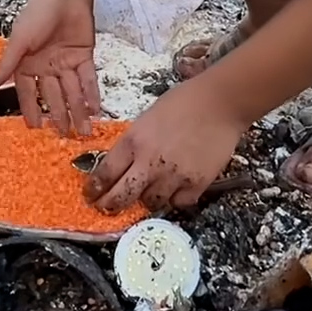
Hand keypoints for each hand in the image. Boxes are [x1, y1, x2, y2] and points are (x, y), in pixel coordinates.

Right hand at [0, 0, 99, 135]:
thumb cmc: (36, 14)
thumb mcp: (19, 41)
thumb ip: (7, 65)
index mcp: (27, 64)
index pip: (28, 93)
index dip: (31, 110)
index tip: (34, 128)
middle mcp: (46, 67)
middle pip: (53, 96)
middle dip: (59, 116)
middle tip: (65, 135)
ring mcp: (66, 63)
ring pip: (72, 92)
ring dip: (78, 110)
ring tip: (83, 131)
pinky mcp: (84, 56)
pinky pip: (88, 79)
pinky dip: (92, 94)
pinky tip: (95, 110)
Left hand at [86, 80, 246, 211]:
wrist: (220, 103)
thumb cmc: (183, 102)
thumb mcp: (147, 119)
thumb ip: (135, 143)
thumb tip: (124, 165)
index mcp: (134, 141)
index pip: (105, 173)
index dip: (95, 188)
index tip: (91, 195)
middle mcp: (150, 162)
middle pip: (121, 197)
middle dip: (110, 205)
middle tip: (107, 208)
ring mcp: (174, 176)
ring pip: (151, 204)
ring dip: (148, 200)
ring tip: (150, 193)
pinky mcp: (197, 184)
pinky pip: (179, 203)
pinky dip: (176, 199)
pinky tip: (177, 189)